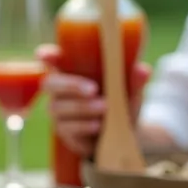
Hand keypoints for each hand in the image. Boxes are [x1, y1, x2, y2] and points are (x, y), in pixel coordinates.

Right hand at [39, 44, 151, 158]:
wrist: (123, 133)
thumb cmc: (120, 101)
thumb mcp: (130, 91)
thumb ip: (135, 80)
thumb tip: (142, 69)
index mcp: (72, 71)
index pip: (52, 60)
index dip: (46, 55)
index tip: (45, 54)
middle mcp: (60, 90)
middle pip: (50, 84)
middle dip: (71, 85)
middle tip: (93, 89)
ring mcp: (59, 111)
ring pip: (59, 107)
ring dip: (82, 107)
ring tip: (105, 107)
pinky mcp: (64, 131)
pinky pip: (67, 127)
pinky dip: (83, 125)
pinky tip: (98, 124)